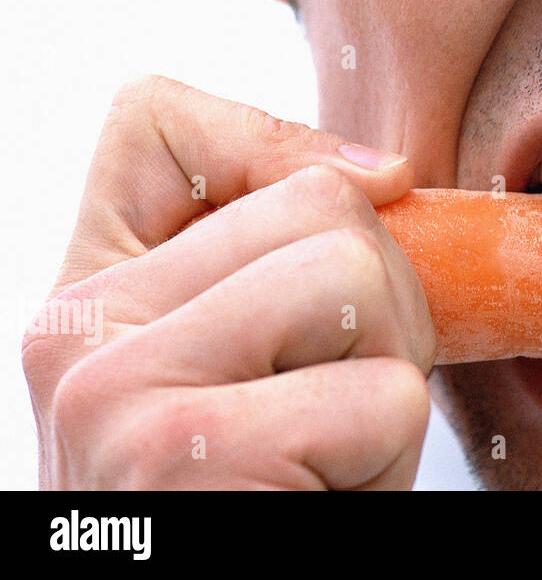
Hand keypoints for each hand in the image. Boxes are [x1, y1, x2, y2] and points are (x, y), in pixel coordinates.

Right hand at [22, 76, 436, 488]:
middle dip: (381, 303)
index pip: (155, 120)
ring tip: (326, 451)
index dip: (279, 147)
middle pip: (321, 204)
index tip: (338, 222)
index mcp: (84, 298)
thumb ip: (276, 252)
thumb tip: (384, 170)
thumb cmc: (264, 495)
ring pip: (359, 277)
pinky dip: (383, 458)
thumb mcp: (253, 362)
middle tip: (335, 399)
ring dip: (388, 377)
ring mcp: (118, 395)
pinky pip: (378, 394)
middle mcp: (75, 335)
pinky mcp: (191, 458)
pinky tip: (316, 499)